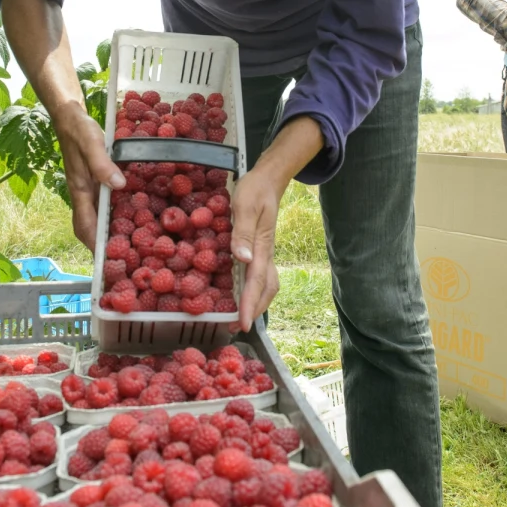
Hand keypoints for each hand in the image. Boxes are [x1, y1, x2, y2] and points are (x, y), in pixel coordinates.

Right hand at [50, 102, 124, 250]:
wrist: (69, 115)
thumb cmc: (79, 128)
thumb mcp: (92, 142)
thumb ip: (103, 164)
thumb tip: (118, 185)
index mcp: (79, 189)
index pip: (84, 225)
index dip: (93, 244)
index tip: (105, 261)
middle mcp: (82, 193)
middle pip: (88, 227)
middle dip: (100, 246)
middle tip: (120, 261)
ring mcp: (87, 189)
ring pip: (96, 218)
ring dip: (107, 233)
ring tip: (128, 247)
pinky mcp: (93, 182)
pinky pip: (103, 204)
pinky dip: (113, 215)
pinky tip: (130, 217)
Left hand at [229, 164, 283, 333]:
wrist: (269, 179)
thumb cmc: (255, 190)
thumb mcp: (245, 205)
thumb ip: (243, 232)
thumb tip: (242, 259)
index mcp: (262, 246)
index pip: (256, 281)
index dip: (249, 304)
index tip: (242, 323)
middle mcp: (266, 254)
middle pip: (266, 289)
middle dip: (254, 310)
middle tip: (238, 328)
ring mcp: (265, 252)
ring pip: (266, 284)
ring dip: (255, 302)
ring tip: (240, 317)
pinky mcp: (260, 249)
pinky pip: (259, 275)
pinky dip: (252, 290)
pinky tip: (240, 294)